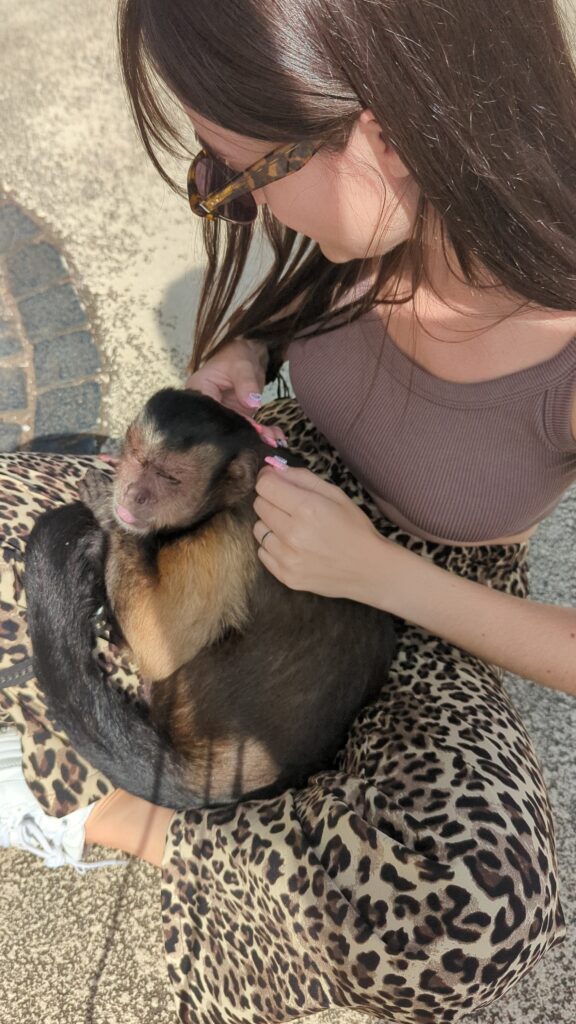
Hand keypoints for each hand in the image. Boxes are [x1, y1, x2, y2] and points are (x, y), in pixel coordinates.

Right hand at [185, 337, 286, 444]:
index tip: (248, 431)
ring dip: (258, 437)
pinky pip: (249, 428)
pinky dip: (263, 433)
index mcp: (199, 391)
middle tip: (267, 441)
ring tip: (275, 441)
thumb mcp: (241, 365)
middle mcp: (207, 406)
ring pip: (238, 430)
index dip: (228, 425)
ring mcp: (222, 414)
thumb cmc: (236, 354)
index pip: (209, 413)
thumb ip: (246, 383)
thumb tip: (253, 403)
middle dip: (246, 435)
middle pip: (224, 426)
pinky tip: (277, 439)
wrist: (246, 354)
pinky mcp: (236, 418)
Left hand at [253, 462, 384, 600]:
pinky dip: (273, 546)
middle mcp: (293, 534)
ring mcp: (288, 558)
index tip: (275, 481)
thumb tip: (273, 470)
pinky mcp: (286, 576)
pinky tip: (293, 547)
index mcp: (307, 508)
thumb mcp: (335, 495)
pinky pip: (262, 552)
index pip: (265, 486)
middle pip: (259, 505)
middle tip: (289, 507)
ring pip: (258, 529)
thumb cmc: (355, 529)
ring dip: (271, 525)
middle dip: (271, 500)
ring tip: (293, 529)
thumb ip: (302, 478)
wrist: (369, 570)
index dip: (268, 480)